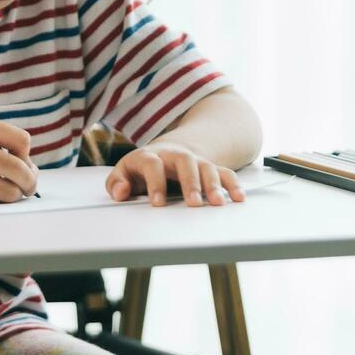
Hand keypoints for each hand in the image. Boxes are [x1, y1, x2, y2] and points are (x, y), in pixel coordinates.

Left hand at [106, 143, 243, 205]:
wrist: (165, 151)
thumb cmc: (142, 169)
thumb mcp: (124, 173)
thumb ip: (116, 183)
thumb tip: (121, 192)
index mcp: (149, 156)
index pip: (152, 164)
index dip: (155, 183)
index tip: (158, 204)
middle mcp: (174, 155)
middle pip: (184, 161)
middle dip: (190, 182)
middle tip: (193, 204)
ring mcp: (194, 160)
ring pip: (207, 167)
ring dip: (214, 184)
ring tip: (218, 203)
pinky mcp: (209, 168)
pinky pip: (224, 172)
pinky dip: (233, 184)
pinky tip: (238, 198)